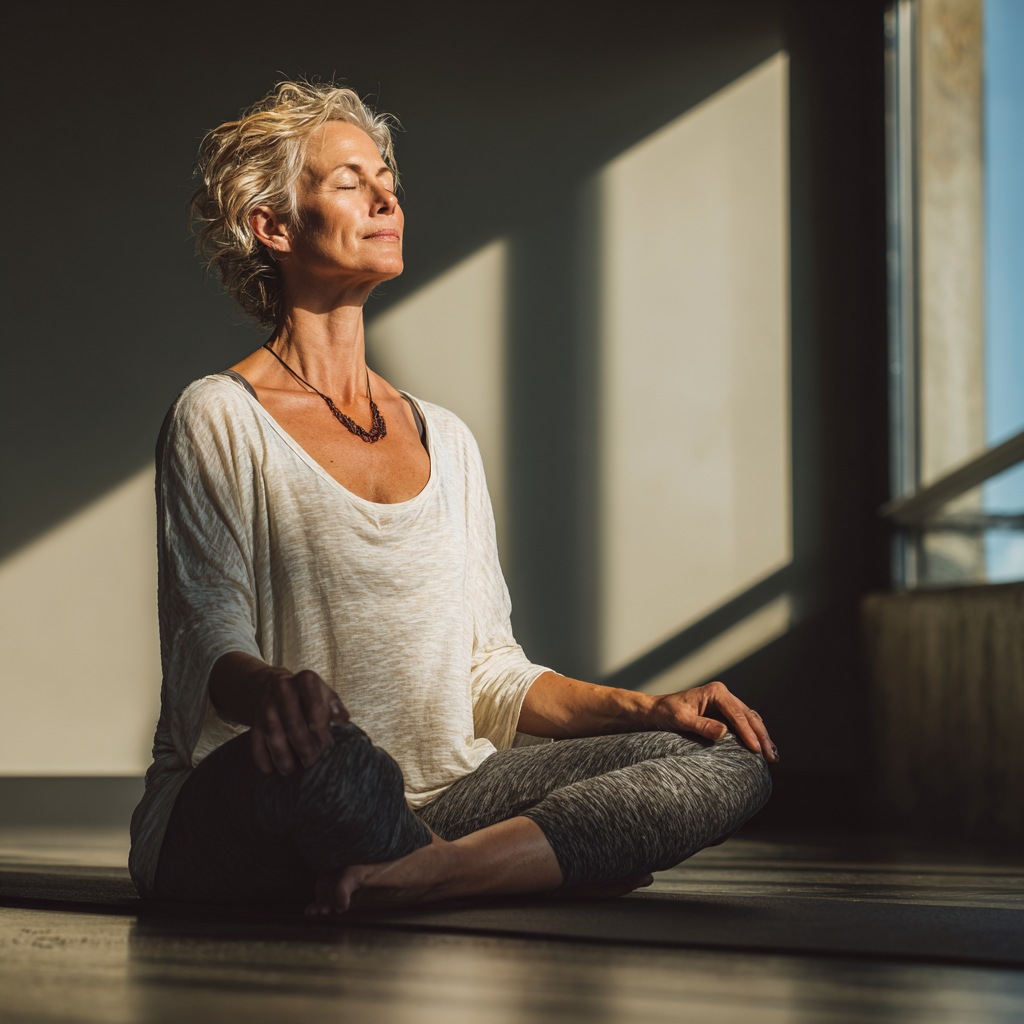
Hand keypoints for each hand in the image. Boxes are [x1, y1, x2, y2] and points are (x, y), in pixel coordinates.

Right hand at [248, 667, 349, 774]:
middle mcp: (283, 688)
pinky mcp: (254, 719)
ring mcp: (266, 704)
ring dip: (280, 754)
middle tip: (311, 762)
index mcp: (306, 680)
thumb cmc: (308, 696)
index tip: (327, 747)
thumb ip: (336, 708)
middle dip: (302, 745)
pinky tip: (269, 769)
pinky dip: (261, 756)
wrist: (274, 687)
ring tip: (289, 770)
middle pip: (292, 721)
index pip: (315, 707)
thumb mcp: (326, 695)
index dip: (321, 730)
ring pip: (272, 732)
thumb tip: (342, 719)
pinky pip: (255, 740)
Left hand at [646, 680, 778, 762]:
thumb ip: (702, 725)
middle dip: (762, 736)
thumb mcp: (681, 720)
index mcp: (715, 692)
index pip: (737, 714)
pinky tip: (762, 748)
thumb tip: (724, 732)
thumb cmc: (665, 713)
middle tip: (771, 756)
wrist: (655, 712)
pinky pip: (744, 724)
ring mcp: (725, 704)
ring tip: (772, 756)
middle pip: (749, 716)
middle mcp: (723, 695)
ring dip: (762, 737)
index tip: (756, 750)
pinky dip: (754, 735)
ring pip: (750, 720)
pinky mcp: (724, 714)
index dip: (748, 733)